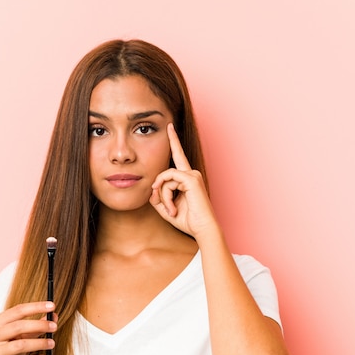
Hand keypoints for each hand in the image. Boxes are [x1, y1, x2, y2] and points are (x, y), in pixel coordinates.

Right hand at [0, 301, 56, 354]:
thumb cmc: (9, 352)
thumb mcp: (22, 336)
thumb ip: (36, 326)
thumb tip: (54, 316)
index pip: (17, 310)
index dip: (36, 307)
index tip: (52, 306)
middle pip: (18, 326)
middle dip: (39, 325)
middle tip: (54, 326)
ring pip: (20, 345)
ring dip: (39, 343)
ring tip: (52, 343)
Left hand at [149, 123, 217, 238]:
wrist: (202, 229)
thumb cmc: (187, 220)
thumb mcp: (166, 208)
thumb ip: (157, 196)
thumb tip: (152, 188)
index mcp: (186, 178)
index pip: (178, 155)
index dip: (173, 140)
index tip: (170, 126)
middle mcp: (190, 174)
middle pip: (165, 173)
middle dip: (163, 191)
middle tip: (170, 209)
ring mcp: (192, 175)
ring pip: (165, 178)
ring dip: (164, 196)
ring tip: (171, 210)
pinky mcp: (191, 179)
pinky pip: (169, 179)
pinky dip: (166, 194)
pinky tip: (172, 206)